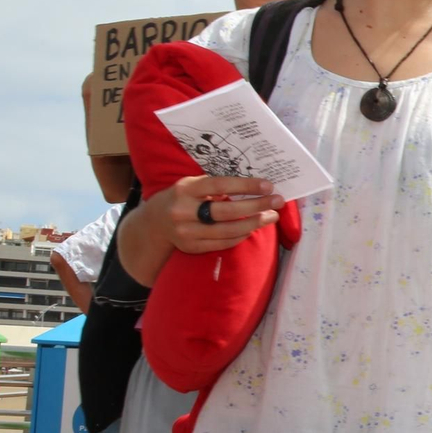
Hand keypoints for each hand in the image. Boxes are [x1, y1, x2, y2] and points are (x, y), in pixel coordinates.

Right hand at [155, 175, 283, 253]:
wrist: (154, 223)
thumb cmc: (182, 198)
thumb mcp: (192, 185)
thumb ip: (216, 186)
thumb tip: (255, 186)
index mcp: (186, 189)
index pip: (220, 186)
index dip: (246, 186)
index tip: (268, 186)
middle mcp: (183, 211)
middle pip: (227, 211)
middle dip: (257, 206)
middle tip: (278, 202)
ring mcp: (186, 232)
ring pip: (228, 230)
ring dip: (255, 224)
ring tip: (271, 216)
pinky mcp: (191, 247)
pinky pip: (223, 243)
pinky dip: (241, 235)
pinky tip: (253, 228)